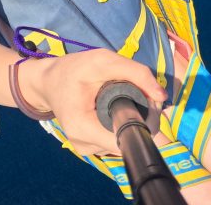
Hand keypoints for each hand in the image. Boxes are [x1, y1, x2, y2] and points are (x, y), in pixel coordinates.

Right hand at [37, 49, 166, 154]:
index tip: (152, 102)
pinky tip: (116, 107)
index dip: (147, 122)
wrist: (48, 81)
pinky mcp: (92, 147)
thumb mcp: (102, 60)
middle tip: (142, 93)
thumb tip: (162, 96)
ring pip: (125, 140)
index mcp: (83, 128)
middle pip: (130, 140)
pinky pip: (117, 139)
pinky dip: (122, 123)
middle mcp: (85, 145)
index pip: (128, 139)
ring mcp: (88, 150)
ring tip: (126, 96)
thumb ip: (135, 73)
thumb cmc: (72, 69)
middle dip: (143, 118)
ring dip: (133, 120)